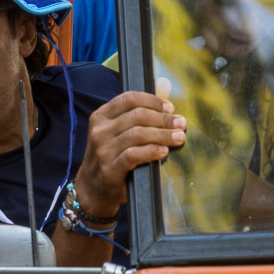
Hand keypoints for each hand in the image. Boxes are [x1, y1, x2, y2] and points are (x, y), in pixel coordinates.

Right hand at [74, 90, 185, 214]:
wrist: (92, 189)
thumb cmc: (111, 157)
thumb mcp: (119, 132)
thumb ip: (140, 110)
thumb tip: (164, 84)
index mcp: (101, 116)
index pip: (129, 99)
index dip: (153, 101)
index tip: (170, 108)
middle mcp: (99, 131)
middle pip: (137, 116)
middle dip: (163, 119)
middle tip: (181, 124)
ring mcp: (102, 150)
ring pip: (138, 134)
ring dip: (163, 135)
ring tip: (179, 137)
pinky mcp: (109, 169)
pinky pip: (133, 155)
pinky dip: (151, 151)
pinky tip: (164, 152)